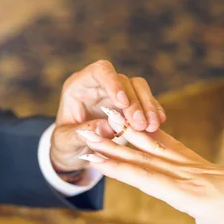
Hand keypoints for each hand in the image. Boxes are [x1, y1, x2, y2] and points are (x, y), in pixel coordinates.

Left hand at [50, 60, 165, 172]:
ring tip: (151, 127)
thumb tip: (107, 127)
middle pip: (123, 81)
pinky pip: (145, 101)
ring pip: (139, 88)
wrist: (74, 152)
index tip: (122, 103)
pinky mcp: (130, 105)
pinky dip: (152, 112)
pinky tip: (158, 124)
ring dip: (147, 107)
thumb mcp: (65, 142)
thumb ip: (82, 133)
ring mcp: (116, 93)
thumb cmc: (65, 144)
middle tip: (140, 125)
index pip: (99, 71)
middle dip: (134, 102)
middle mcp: (99, 85)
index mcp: (79, 86)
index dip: (113, 83)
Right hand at [79, 110, 223, 223]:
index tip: (92, 157)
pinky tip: (139, 125)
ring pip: (152, 146)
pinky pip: (168, 144)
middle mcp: (185, 174)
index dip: (116, 167)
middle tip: (85, 134)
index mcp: (186, 193)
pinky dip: (150, 134)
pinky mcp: (197, 162)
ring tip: (105, 121)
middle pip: (142, 157)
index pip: (143, 177)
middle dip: (111, 146)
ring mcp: (191, 164)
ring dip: (125, 135)